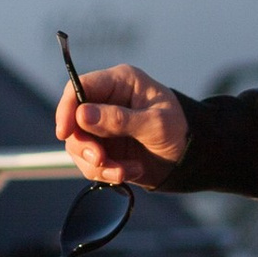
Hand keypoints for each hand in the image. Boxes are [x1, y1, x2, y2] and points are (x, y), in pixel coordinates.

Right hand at [56, 61, 189, 189]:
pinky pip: (90, 164)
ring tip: (124, 171)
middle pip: (73, 121)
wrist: (193, 158)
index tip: (65, 132)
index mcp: (119, 83)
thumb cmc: (180, 130)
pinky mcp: (106, 150)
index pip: (79, 87)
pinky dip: (107, 173)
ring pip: (79, 146)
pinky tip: (131, 171)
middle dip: (84, 145)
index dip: (66, 108)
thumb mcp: (155, 124)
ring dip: (98, 165)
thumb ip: (119, 119)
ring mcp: (104, 128)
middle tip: (101, 160)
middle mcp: (107, 103)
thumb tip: (82, 115)